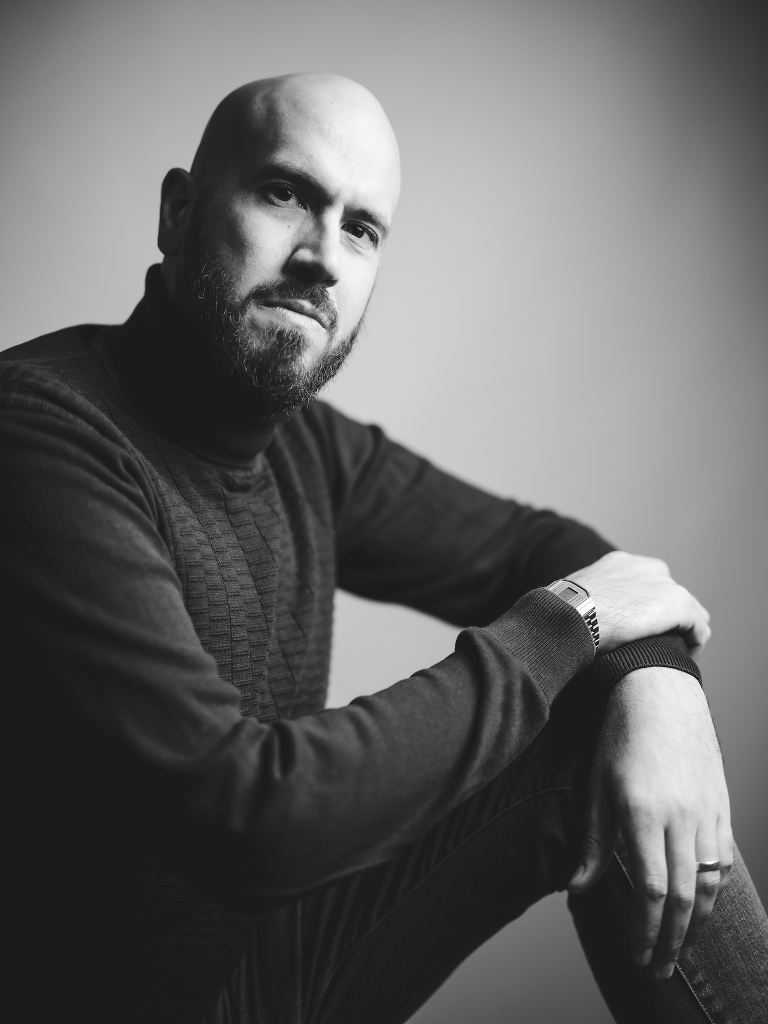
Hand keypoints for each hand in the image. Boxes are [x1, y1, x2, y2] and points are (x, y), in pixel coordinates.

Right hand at [568, 551, 710, 655]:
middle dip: (669, 618)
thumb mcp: (577, 600)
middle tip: (661, 644)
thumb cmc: (566, 613)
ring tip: (678, 653)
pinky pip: (698, 626)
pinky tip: (688, 657)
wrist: (572, 614)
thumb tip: (582, 620)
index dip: (648, 607)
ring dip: (685, 630)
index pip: (648, 583)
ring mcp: (664, 584)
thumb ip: (590, 603)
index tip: (642, 629)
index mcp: (621, 564)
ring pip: (690, 610)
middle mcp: (647, 568)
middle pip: (671, 593)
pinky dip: (695, 642)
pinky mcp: (677, 603)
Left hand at [568, 668, 732, 978]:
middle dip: (670, 942)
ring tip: (677, 947)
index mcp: (644, 813)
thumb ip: (590, 839)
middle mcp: (682, 818)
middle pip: (685, 899)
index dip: (644, 930)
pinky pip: (723, 862)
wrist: (661, 689)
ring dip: (695, 924)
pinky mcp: (721, 805)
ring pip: (710, 885)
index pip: (651, 891)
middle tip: (656, 969)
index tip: (636, 955)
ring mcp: (707, 813)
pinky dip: (714, 892)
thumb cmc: (620, 732)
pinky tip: (700, 905)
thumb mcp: (595, 782)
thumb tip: (576, 887)